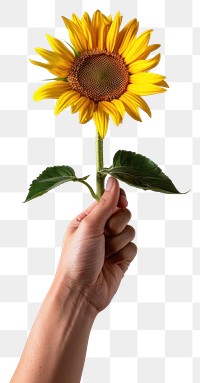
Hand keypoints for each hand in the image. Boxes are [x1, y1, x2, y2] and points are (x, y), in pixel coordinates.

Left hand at [55, 176, 136, 312]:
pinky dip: (124, 254)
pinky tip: (112, 263)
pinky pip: (133, 247)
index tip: (122, 202)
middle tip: (105, 235)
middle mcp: (101, 229)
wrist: (81, 292)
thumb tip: (113, 180)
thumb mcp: (88, 226)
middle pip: (123, 214)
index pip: (109, 200)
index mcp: (88, 218)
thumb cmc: (77, 258)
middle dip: (116, 225)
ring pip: (130, 230)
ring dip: (119, 242)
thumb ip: (104, 203)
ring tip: (105, 254)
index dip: (118, 199)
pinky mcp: (121, 257)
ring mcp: (112, 244)